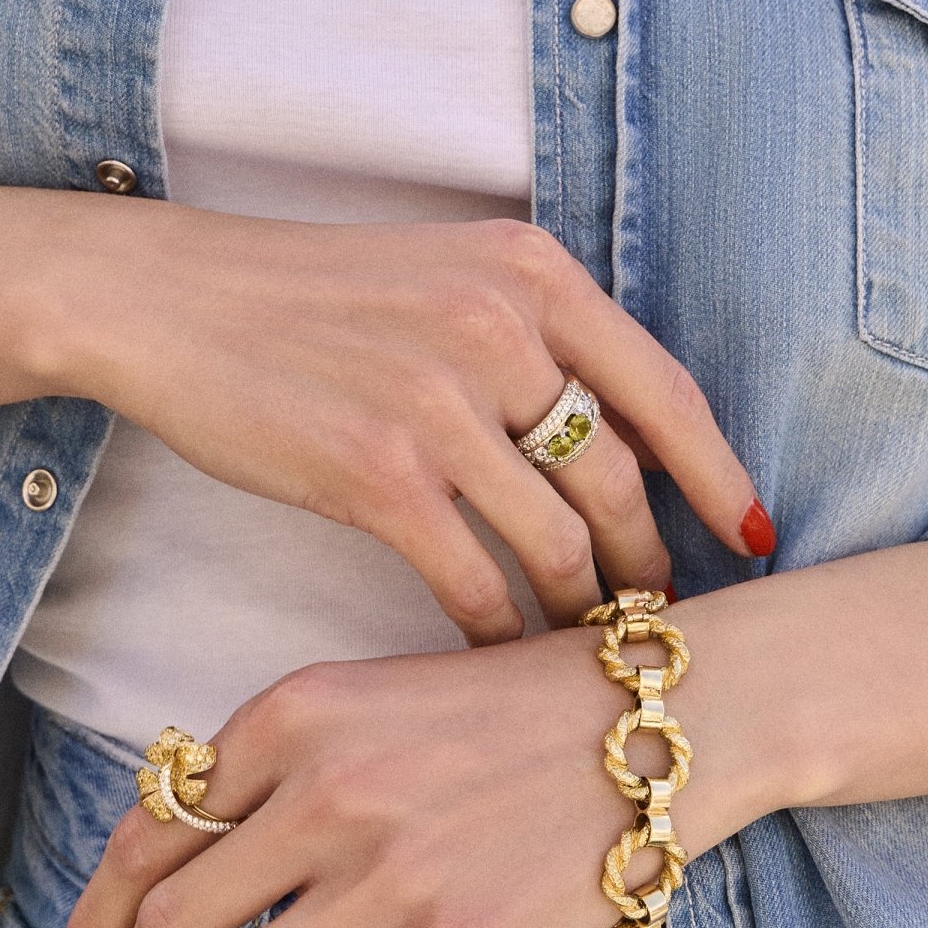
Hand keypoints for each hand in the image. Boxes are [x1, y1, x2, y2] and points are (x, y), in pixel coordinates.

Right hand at [51, 207, 766, 639]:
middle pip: (620, 482)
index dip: (721, 477)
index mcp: (532, 274)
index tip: (750, 537)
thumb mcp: (445, 277)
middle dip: (650, 563)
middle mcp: (499, 330)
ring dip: (580, 608)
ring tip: (586, 644)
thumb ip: (535, 340)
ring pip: (556, 543)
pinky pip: (473, 581)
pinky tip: (500, 653)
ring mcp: (437, 405)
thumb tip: (611, 448)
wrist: (177, 301)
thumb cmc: (311, 299)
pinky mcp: (375, 476)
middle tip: (657, 615)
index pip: (668, 392)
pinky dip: (498, 628)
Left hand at [62, 620, 772, 927]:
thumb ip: (276, 762)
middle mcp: (324, 794)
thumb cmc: (503, 708)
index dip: (99, 907)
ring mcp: (384, 881)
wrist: (646, 730)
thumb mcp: (369, 694)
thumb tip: (187, 854)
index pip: (150, 829)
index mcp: (293, 715)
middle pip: (171, 922)